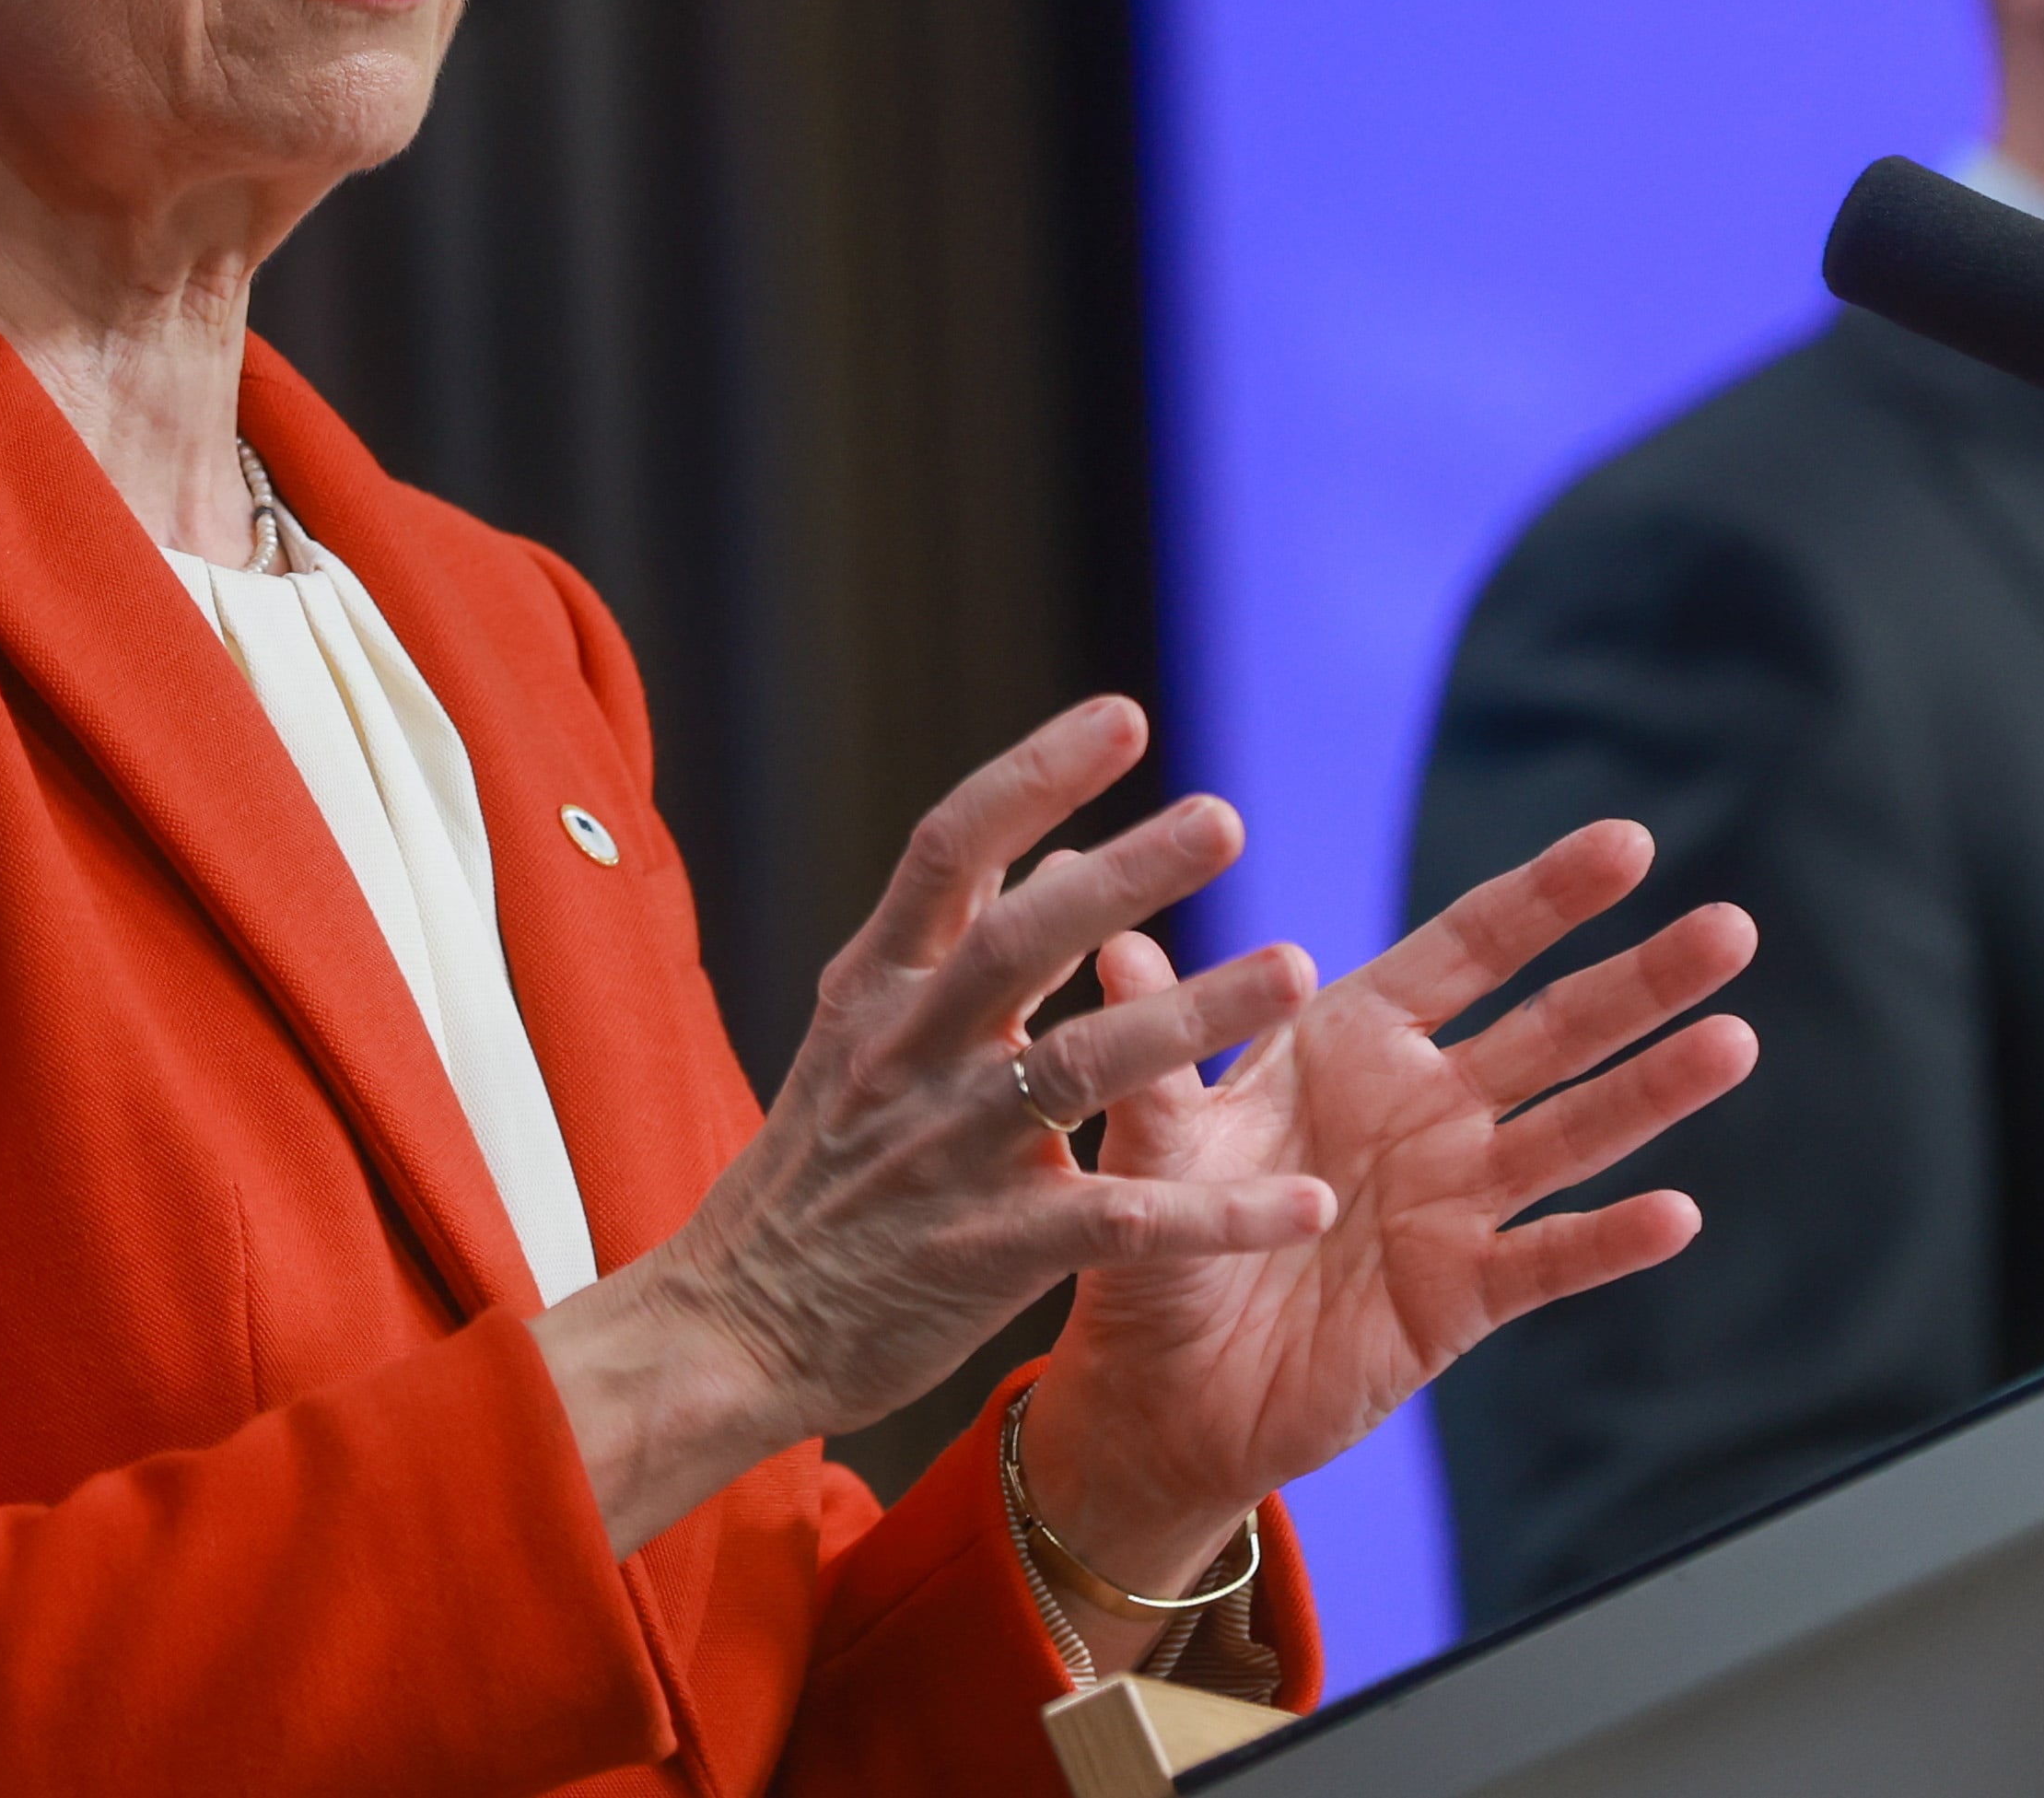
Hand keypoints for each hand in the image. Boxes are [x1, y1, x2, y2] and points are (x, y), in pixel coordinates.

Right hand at [530, 699, 1332, 1554]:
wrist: (735, 1328)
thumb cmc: (819, 1170)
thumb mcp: (862, 1029)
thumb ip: (957, 940)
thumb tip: (1051, 844)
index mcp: (878, 986)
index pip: (949, 849)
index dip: (1032, 775)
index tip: (1126, 715)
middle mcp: (910, 1052)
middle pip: (1018, 938)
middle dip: (1123, 874)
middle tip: (1225, 818)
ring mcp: (947, 1151)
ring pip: (1080, 1067)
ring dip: (1194, 1016)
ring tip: (1295, 968)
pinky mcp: (987, 1253)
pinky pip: (1121, 1223)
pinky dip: (1219, 1214)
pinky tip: (1308, 1202)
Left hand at [1016, 821, 1756, 1615]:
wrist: (1160, 1395)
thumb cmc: (1153, 1246)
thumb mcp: (1150, 1142)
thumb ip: (1158, 1054)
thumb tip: (1117, 944)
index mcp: (1354, 1041)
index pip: (1470, 948)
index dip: (1547, 897)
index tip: (1628, 843)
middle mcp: (1424, 1106)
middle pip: (1553, 1028)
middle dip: (1641, 980)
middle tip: (1731, 927)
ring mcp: (1454, 1200)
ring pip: (1574, 1130)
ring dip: (1654, 1091)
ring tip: (1735, 1040)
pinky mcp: (1460, 1297)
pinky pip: (1547, 1261)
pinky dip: (1607, 1240)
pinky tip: (1675, 1212)